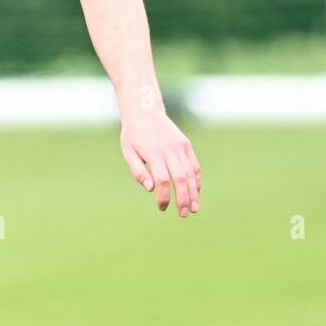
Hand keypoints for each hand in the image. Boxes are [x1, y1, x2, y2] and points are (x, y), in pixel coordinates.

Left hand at [119, 100, 201, 216]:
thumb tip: (151, 189)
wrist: (145, 111)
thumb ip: (138, 171)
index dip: (163, 196)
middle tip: (183, 214)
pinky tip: (196, 192)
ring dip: (193, 193)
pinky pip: (194, 165)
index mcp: (153, 153)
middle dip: (183, 199)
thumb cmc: (133, 135)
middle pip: (180, 179)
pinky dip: (196, 180)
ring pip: (190, 173)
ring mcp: (180, 147)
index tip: (162, 207)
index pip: (161, 180)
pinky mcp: (186, 145)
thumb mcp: (128, 152)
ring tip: (193, 209)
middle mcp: (169, 150)